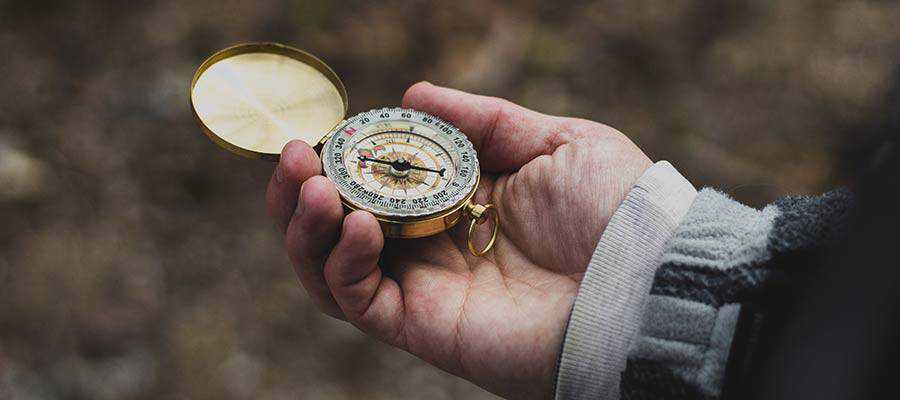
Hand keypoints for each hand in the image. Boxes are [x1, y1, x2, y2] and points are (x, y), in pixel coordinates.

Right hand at [265, 82, 650, 398]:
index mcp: (458, 200)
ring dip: (306, 225)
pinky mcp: (422, 326)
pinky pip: (356, 301)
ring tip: (312, 184)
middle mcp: (431, 244)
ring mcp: (424, 287)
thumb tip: (413, 96)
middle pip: (340, 224)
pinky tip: (353, 223)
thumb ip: (482, 119)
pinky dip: (340, 262)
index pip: (378, 180)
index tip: (325, 129)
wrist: (642, 281)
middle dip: (304, 189)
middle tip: (294, 155)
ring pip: (332, 266)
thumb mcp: (553, 141)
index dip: (343, 156)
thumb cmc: (612, 209)